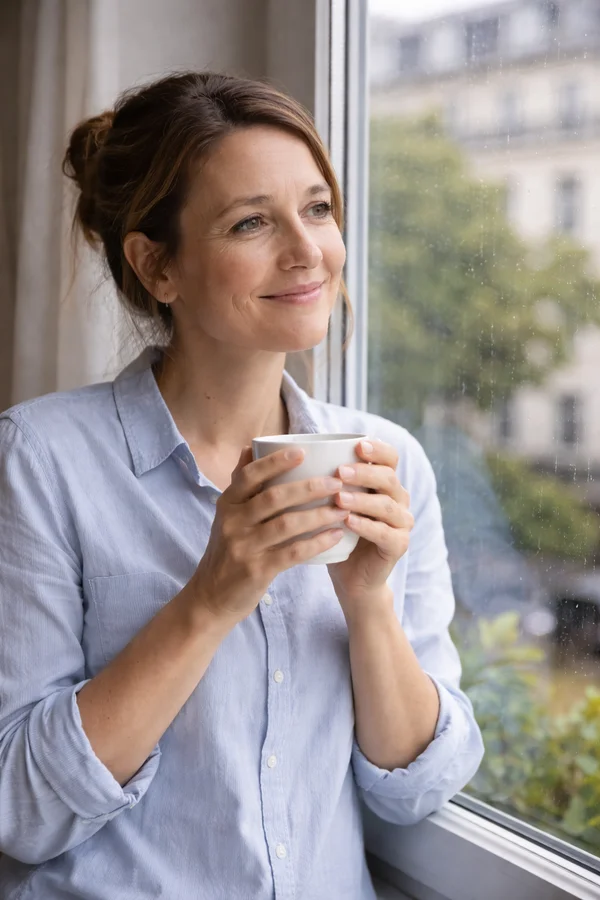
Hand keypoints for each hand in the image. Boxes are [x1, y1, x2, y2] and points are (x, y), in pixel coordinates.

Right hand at [190, 447, 348, 622]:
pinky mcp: (257, 570)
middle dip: (308, 488)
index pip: (249, 475)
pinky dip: (316, 543)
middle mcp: (232, 522)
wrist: (211, 596)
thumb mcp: (227, 515)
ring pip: (286, 525)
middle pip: (273, 497)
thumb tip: (250, 446)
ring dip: (318, 515)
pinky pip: (292, 553)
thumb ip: (240, 483)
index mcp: (227, 504)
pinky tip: (336, 536)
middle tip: (336, 482)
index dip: (275, 462)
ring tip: (342, 508)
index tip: (303, 452)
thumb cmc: (227, 550)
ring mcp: (243, 547)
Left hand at [327, 439, 413, 621]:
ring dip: (362, 499)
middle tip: (340, 471)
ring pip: (387, 505)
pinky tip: (348, 522)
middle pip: (389, 478)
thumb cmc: (335, 533)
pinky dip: (366, 526)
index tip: (357, 445)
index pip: (390, 457)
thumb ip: (320, 478)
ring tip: (339, 498)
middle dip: (365, 472)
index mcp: (384, 483)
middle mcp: (398, 499)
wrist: (351, 578)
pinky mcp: (399, 546)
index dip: (377, 449)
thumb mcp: (328, 502)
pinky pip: (386, 533)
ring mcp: (402, 523)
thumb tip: (277, 449)